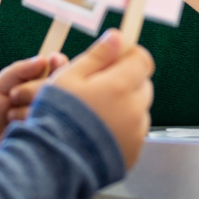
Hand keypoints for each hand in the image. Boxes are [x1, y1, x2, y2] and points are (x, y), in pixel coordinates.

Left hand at [0, 53, 67, 156]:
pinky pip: (49, 125)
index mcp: (38, 83)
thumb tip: (43, 60)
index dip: (59, 63)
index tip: (53, 60)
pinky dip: (30, 122)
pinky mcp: (48, 136)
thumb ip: (19, 71)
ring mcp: (50, 118)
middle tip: (13, 96)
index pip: (59, 69)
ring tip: (9, 116)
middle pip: (60, 86)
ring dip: (28, 108)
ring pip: (54, 105)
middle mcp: (48, 100)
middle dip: (35, 88)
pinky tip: (17, 126)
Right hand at [32, 29, 154, 168]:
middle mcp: (135, 109)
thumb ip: (97, 56)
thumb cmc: (57, 116)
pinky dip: (122, 129)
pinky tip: (98, 132)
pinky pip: (134, 133)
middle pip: (142, 85)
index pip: (142, 59)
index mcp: (120, 86)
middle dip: (125, 81)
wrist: (56, 161)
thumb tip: (117, 37)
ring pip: (138, 110)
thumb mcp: (69, 77)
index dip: (128, 56)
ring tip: (95, 113)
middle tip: (98, 87)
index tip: (114, 58)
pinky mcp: (133, 152)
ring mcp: (136, 133)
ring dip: (124, 106)